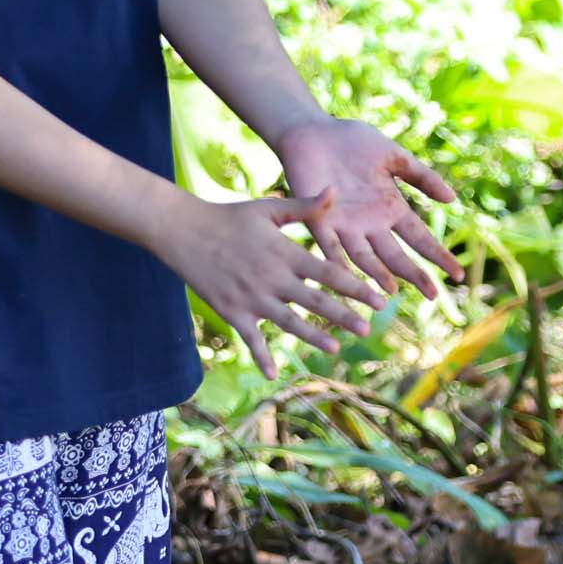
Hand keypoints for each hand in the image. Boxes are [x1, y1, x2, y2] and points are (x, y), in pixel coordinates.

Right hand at [162, 190, 381, 376]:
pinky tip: (274, 373)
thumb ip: (304, 207)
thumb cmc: (229, 217)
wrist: (183, 230)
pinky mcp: (231, 311)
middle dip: (343, 316)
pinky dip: (261, 356)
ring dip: (313, 336)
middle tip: (367, 329)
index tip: (379, 299)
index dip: (356, 287)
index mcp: (285, 253)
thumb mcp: (269, 208)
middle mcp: (272, 278)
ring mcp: (251, 297)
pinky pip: (250, 338)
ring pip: (289, 322)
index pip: (328, 273)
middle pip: (315, 301)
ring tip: (336, 348)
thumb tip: (334, 190)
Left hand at [273, 115, 456, 301]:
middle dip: (415, 274)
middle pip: (395, 255)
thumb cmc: (353, 141)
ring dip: (376, 274)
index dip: (438, 255)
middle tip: (433, 295)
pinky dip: (336, 261)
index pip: (419, 238)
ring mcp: (344, 225)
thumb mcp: (394, 156)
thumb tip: (452, 199)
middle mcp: (370, 224)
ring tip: (391, 290)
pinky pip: (328, 246)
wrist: (314, 130)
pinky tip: (346, 277)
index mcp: (391, 208)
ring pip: (364, 257)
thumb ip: (421, 177)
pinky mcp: (317, 220)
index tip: (457, 274)